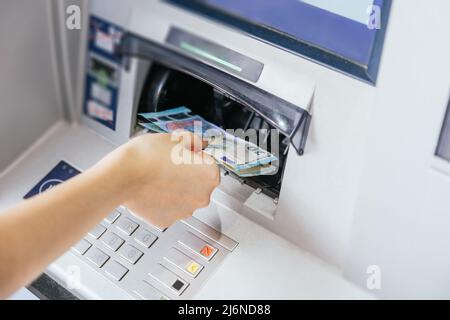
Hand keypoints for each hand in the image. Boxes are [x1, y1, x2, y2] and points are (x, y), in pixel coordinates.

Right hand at [96, 132, 219, 227]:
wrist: (122, 175)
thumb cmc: (148, 155)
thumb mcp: (176, 137)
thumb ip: (196, 141)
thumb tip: (203, 143)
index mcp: (210, 174)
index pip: (209, 164)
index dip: (195, 157)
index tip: (183, 155)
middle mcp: (202, 197)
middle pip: (199, 184)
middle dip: (188, 175)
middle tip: (168, 165)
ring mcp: (185, 211)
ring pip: (185, 197)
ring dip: (176, 189)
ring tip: (158, 177)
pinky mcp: (168, 220)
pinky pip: (169, 209)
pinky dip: (163, 201)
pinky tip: (152, 190)